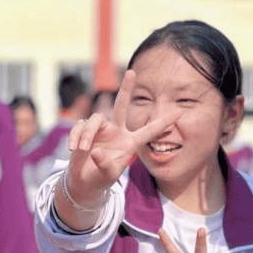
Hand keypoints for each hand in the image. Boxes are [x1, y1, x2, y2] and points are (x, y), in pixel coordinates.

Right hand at [64, 70, 179, 206]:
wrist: (85, 181)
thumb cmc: (102, 177)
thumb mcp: (107, 174)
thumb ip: (104, 164)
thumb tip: (95, 151)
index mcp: (130, 142)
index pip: (149, 131)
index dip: (162, 123)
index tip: (178, 113)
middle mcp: (117, 131)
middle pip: (121, 105)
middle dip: (126, 88)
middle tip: (132, 72)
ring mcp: (101, 129)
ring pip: (95, 119)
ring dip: (88, 134)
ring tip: (82, 149)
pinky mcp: (85, 130)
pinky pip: (80, 126)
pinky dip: (76, 137)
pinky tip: (74, 149)